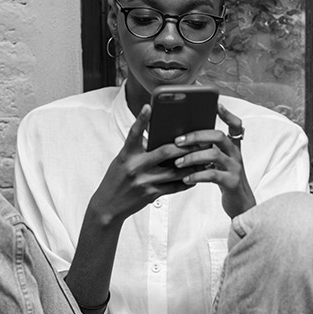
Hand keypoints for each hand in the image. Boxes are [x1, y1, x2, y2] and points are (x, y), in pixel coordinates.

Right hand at [89, 104, 195, 225]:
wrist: (108, 206)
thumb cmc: (117, 180)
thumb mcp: (123, 161)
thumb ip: (139, 150)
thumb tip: (159, 138)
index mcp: (127, 155)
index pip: (133, 134)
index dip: (141, 119)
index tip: (148, 107)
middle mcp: (135, 167)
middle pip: (165, 152)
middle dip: (185, 147)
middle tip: (199, 141)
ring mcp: (144, 182)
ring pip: (174, 171)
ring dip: (191, 165)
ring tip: (204, 160)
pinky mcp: (151, 195)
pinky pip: (173, 187)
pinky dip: (185, 182)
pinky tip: (194, 177)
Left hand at [173, 102, 255, 217]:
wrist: (240, 204)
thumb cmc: (224, 180)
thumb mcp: (218, 162)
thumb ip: (207, 150)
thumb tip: (181, 139)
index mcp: (232, 146)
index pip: (236, 125)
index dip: (228, 114)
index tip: (217, 105)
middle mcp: (236, 154)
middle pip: (219, 136)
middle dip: (196, 135)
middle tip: (178, 140)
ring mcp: (235, 168)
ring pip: (214, 155)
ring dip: (192, 157)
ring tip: (177, 162)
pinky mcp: (232, 182)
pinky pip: (213, 175)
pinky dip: (197, 175)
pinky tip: (186, 178)